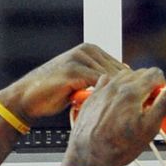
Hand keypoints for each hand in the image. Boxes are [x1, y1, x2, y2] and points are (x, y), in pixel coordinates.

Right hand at [0, 43, 125, 124]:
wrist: (27, 98)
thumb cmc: (53, 94)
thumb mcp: (81, 84)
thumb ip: (98, 82)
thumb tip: (122, 89)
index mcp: (91, 50)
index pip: (121, 68)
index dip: (131, 87)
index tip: (138, 105)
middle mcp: (87, 50)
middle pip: (119, 72)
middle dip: (127, 92)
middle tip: (134, 111)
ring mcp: (80, 58)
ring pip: (111, 79)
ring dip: (119, 97)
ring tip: (125, 115)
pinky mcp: (73, 70)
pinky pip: (98, 84)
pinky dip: (106, 98)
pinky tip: (110, 112)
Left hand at [62, 67, 165, 165]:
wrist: (89, 157)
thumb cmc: (119, 147)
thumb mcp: (149, 127)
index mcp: (133, 90)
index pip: (155, 73)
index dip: (161, 86)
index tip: (159, 100)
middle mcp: (116, 85)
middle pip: (139, 73)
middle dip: (146, 86)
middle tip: (146, 108)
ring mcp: (102, 89)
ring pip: (122, 77)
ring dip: (130, 87)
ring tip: (130, 109)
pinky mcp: (92, 97)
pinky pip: (106, 83)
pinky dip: (114, 89)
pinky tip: (114, 106)